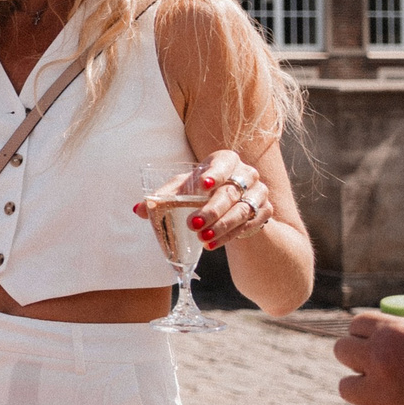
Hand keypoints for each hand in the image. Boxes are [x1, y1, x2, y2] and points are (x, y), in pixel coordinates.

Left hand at [131, 149, 272, 252]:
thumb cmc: (201, 189)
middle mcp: (246, 174)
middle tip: (192, 224)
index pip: (223, 163)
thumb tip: (138, 210)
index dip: (214, 174)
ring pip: (242, 211)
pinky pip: (249, 225)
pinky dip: (230, 236)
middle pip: (230, 192)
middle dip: (211, 210)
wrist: (231, 204)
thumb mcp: (183, 188)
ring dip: (222, 226)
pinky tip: (212, 243)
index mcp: (225, 161)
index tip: (201, 185)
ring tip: (202, 238)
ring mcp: (258, 192)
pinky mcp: (265, 211)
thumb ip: (163, 197)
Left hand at [335, 309, 403, 404]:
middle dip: (355, 355)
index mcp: (397, 333)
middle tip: (368, 362)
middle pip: (343, 351)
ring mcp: (384, 393)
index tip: (370, 337)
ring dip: (356, 387)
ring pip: (346, 387)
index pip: (358, 324)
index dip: (364, 330)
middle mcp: (382, 360)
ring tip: (369, 390)